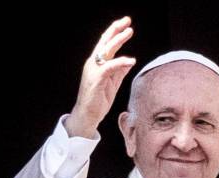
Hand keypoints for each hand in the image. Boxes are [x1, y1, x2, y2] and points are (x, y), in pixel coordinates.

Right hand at [65, 17, 135, 137]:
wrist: (87, 116)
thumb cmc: (98, 101)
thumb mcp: (112, 84)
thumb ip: (119, 72)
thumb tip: (129, 61)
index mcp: (97, 65)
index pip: (106, 45)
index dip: (115, 33)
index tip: (126, 25)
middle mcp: (93, 64)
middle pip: (105, 43)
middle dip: (115, 30)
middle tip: (127, 20)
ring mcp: (93, 71)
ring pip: (106, 51)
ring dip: (118, 40)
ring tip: (129, 31)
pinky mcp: (96, 79)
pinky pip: (109, 67)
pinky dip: (120, 62)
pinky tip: (131, 60)